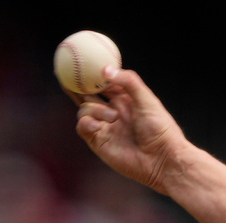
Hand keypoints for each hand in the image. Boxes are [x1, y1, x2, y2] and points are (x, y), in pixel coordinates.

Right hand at [72, 67, 188, 194]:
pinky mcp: (99, 141)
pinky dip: (87, 122)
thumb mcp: (148, 101)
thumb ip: (128, 82)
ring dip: (95, 109)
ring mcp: (105, 127)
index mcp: (126, 100)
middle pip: (88, 95)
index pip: (104, 84)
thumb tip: (105, 69)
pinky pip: (83, 126)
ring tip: (114, 118)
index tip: (79, 60)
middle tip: (63, 74)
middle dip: (75, 86)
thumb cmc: (160, 130)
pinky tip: (98, 126)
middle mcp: (113, 112)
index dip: (91, 74)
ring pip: (84, 109)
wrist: (162, 160)